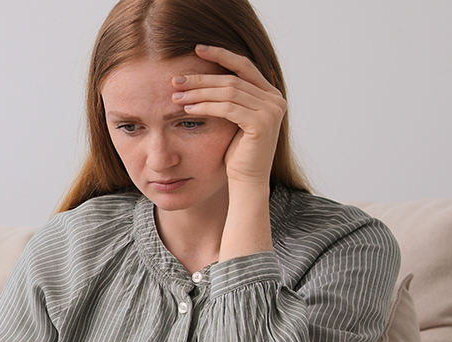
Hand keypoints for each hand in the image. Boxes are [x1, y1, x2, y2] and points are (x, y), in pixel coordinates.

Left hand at [171, 44, 285, 186]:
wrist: (246, 181)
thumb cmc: (236, 152)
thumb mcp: (232, 118)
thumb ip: (229, 97)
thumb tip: (203, 76)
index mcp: (270, 93)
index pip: (243, 66)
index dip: (220, 55)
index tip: (197, 49)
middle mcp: (275, 99)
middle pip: (232, 79)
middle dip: (201, 78)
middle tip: (176, 80)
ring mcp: (272, 110)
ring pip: (229, 91)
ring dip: (199, 92)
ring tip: (176, 95)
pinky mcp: (262, 123)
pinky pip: (228, 108)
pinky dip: (205, 107)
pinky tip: (188, 109)